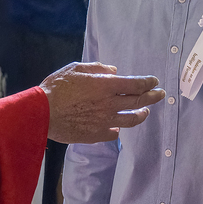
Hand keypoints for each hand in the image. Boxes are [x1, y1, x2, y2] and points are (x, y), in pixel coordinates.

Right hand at [41, 62, 164, 143]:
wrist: (42, 113)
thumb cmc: (57, 87)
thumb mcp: (76, 69)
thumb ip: (97, 68)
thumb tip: (113, 70)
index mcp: (106, 86)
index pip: (136, 84)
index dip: (148, 82)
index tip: (155, 81)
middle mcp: (109, 104)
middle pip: (138, 101)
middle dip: (152, 97)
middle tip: (160, 94)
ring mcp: (104, 121)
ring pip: (130, 119)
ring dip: (141, 114)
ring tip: (145, 112)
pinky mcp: (96, 135)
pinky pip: (113, 133)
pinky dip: (118, 130)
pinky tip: (119, 128)